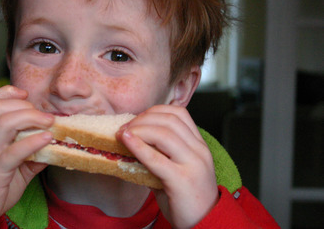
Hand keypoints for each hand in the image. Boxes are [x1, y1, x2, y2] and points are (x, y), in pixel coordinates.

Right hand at [0, 85, 53, 227]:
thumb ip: (34, 155)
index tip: (27, 96)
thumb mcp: (18, 168)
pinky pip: (12, 152)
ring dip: (30, 117)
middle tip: (46, 116)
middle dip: (24, 105)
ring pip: (2, 123)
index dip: (8, 93)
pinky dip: (32, 142)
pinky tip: (46, 139)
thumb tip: (55, 145)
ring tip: (49, 123)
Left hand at [117, 105, 217, 228]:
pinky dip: (139, 146)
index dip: (154, 111)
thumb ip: (160, 154)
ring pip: (164, 134)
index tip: (137, 119)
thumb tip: (131, 141)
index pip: (178, 113)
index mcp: (199, 145)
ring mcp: (193, 164)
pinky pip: (157, 158)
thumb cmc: (186, 199)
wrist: (204, 224)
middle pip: (169, 120)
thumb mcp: (177, 169)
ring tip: (123, 134)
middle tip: (124, 127)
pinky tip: (127, 140)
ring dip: (139, 129)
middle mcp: (199, 151)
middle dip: (142, 119)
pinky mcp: (182, 180)